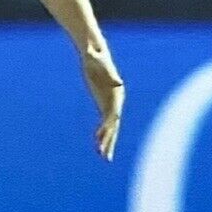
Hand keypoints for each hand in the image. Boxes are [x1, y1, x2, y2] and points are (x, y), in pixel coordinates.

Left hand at [80, 41, 123, 160]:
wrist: (95, 54)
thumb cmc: (96, 57)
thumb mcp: (97, 60)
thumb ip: (105, 68)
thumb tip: (114, 78)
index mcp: (116, 93)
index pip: (114, 113)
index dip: (109, 125)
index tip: (104, 137)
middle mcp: (116, 101)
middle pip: (114, 124)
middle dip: (110, 141)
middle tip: (105, 156)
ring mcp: (110, 103)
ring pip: (110, 126)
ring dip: (106, 141)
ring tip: (103, 157)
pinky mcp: (103, 104)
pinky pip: (103, 122)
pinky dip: (101, 133)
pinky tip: (97, 143)